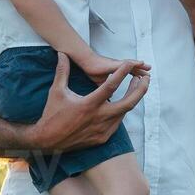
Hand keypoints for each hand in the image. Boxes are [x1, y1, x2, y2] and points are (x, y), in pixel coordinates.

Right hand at [30, 53, 149, 152]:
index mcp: (89, 104)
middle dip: (140, 89)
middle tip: (146, 78)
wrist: (48, 140)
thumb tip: (61, 54)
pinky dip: (122, 111)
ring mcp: (103, 129)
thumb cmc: (52, 114)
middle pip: (129, 102)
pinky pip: (118, 122)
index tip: (130, 63)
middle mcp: (99, 117)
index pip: (111, 86)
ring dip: (132, 99)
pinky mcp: (103, 137)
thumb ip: (62, 72)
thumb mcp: (56, 91)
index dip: (122, 73)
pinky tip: (123, 102)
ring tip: (136, 86)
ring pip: (125, 112)